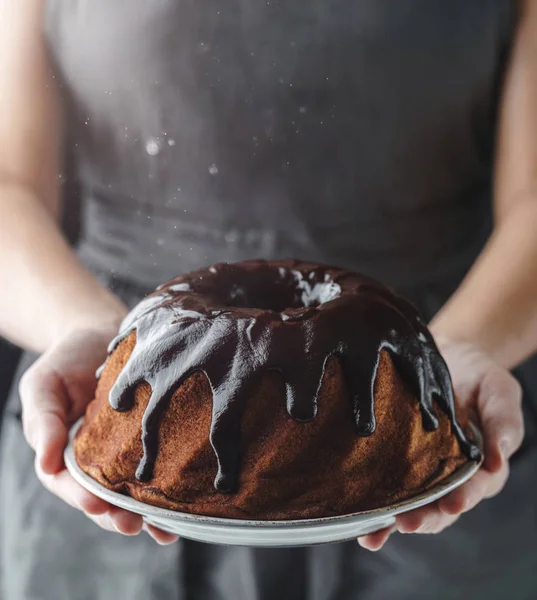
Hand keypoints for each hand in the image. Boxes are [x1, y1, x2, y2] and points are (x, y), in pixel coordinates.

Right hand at [20, 326, 177, 544]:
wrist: (103, 333)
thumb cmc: (66, 359)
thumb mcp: (43, 384)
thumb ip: (42, 420)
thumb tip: (46, 462)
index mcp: (65, 452)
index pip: (67, 482)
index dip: (80, 496)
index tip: (96, 503)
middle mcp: (95, 459)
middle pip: (102, 497)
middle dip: (115, 514)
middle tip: (132, 525)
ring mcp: (124, 452)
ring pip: (132, 491)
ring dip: (145, 514)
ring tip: (162, 529)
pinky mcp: (152, 439)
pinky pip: (158, 467)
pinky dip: (169, 491)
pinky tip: (185, 508)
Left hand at [358, 338, 523, 550]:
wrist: (444, 354)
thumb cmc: (478, 374)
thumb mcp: (499, 390)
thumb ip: (503, 422)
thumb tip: (499, 461)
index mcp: (480, 465)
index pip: (473, 488)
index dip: (462, 498)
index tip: (451, 506)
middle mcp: (449, 474)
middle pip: (438, 506)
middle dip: (422, 517)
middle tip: (405, 523)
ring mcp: (420, 469)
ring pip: (407, 503)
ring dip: (390, 522)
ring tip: (370, 534)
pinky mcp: (393, 457)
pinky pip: (383, 483)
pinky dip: (370, 502)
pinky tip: (353, 514)